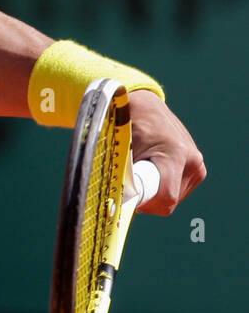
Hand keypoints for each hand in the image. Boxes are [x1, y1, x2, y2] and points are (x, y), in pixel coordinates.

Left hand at [128, 90, 206, 214]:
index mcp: (175, 154)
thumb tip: (114, 197)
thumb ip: (121, 172)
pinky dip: (160, 189)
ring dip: (153, 194)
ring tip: (140, 174)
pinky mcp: (197, 169)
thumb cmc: (129, 124)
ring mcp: (197, 165)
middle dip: (146, 199)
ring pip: (172, 199)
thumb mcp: (121, 146)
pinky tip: (150, 173)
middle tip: (128, 185)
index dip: (144, 203)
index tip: (128, 200)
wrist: (146, 108)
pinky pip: (176, 191)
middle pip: (168, 201)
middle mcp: (192, 160)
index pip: (166, 197)